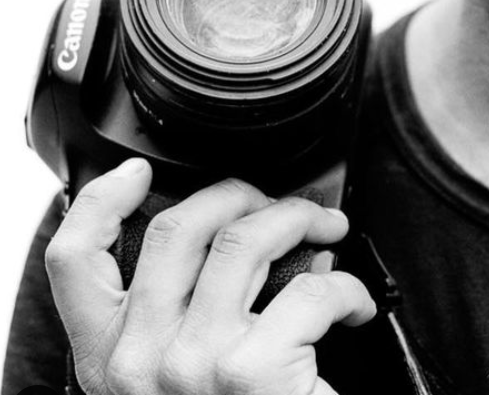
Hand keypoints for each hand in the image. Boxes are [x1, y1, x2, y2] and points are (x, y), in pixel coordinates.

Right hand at [45, 157, 376, 394]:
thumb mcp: (170, 381)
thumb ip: (178, 316)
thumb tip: (238, 239)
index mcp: (109, 358)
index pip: (74, 262)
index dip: (103, 201)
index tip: (138, 174)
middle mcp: (139, 359)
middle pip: (180, 226)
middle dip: (242, 194)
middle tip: (280, 206)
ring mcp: (192, 362)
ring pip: (247, 238)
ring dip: (301, 219)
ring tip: (327, 232)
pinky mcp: (251, 369)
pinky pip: (314, 290)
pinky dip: (348, 290)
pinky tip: (354, 307)